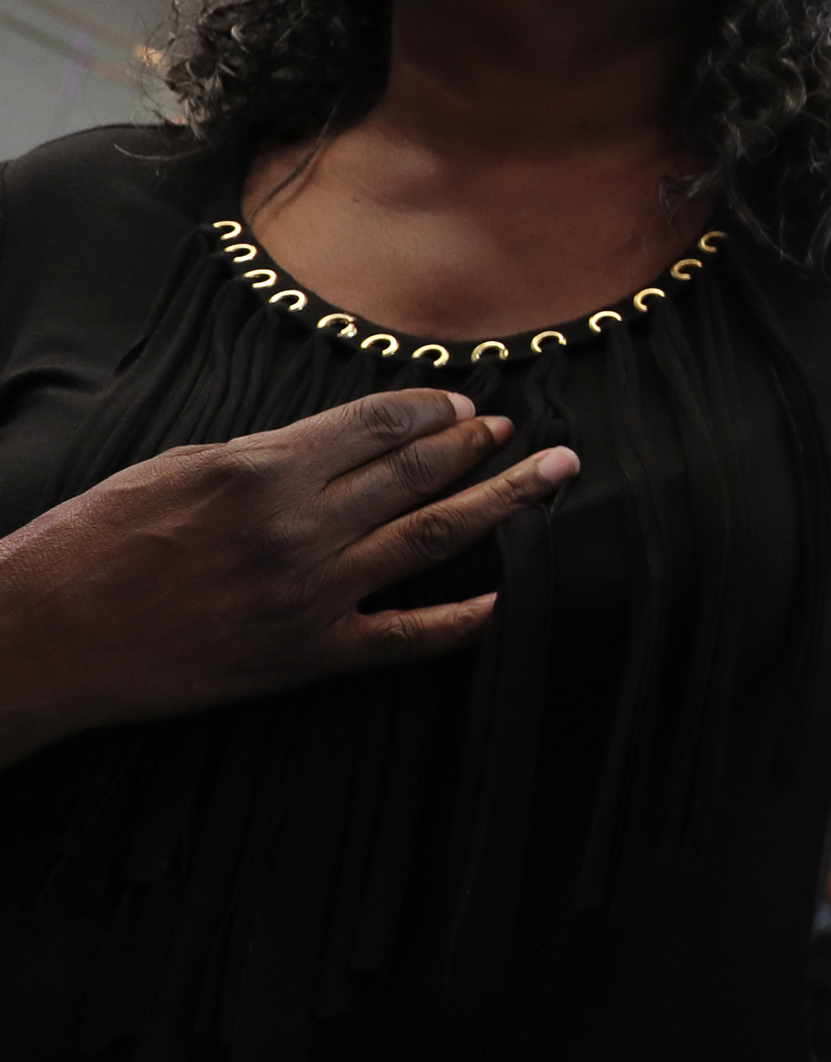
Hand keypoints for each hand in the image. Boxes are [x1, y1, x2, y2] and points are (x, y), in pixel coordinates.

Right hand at [0, 389, 575, 762]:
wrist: (44, 641)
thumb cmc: (92, 546)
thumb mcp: (174, 469)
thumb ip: (264, 455)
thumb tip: (341, 443)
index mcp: (262, 469)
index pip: (379, 424)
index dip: (432, 411)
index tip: (462, 405)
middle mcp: (298, 527)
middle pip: (418, 474)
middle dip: (480, 446)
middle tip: (519, 431)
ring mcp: (310, 595)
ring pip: (433, 537)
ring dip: (501, 503)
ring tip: (550, 477)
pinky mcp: (306, 656)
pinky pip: (408, 637)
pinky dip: (464, 619)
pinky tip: (504, 599)